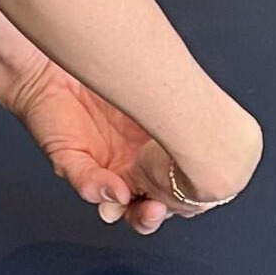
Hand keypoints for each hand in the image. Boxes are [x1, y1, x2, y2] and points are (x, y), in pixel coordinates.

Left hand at [3, 59, 256, 234]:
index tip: (197, 198)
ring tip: (143, 208)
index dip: (184, 201)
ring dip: (130, 214)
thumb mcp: (158, 96)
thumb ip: (182, 122)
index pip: (171, 191)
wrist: (55, 58)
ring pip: (115, 208)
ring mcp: (99, 167)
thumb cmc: (105, 71)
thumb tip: (220, 141)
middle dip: (155, 215)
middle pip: (144, 207)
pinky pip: (85, 183)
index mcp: (151, 154)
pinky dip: (98, 190)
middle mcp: (125, 166)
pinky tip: (113, 188)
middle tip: (164, 209)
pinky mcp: (70, 160)